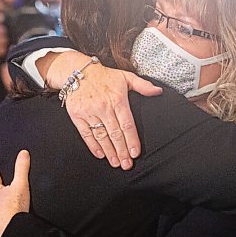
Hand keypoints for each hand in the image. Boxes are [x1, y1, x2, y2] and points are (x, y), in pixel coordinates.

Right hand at [44, 52, 162, 169]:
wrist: (78, 71)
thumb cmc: (105, 76)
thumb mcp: (126, 76)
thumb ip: (143, 85)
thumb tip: (158, 91)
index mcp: (117, 99)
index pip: (127, 124)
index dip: (131, 140)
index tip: (135, 153)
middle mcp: (103, 107)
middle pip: (115, 133)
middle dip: (122, 151)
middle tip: (127, 165)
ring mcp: (89, 112)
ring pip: (101, 136)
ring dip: (109, 151)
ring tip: (116, 163)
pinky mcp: (77, 116)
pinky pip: (86, 133)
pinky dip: (93, 145)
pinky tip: (100, 154)